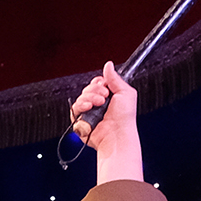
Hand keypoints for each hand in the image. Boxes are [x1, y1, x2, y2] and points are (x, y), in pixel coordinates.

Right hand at [69, 61, 142, 183]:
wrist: (117, 135)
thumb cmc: (125, 119)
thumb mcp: (126, 93)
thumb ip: (115, 78)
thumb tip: (109, 65)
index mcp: (110, 97)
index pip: (98, 83)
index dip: (100, 83)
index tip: (106, 88)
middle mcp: (99, 104)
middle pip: (88, 88)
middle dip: (95, 91)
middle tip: (105, 98)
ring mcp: (90, 112)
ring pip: (81, 96)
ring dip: (89, 98)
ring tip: (99, 105)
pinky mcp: (81, 120)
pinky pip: (74, 107)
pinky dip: (81, 106)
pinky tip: (89, 108)